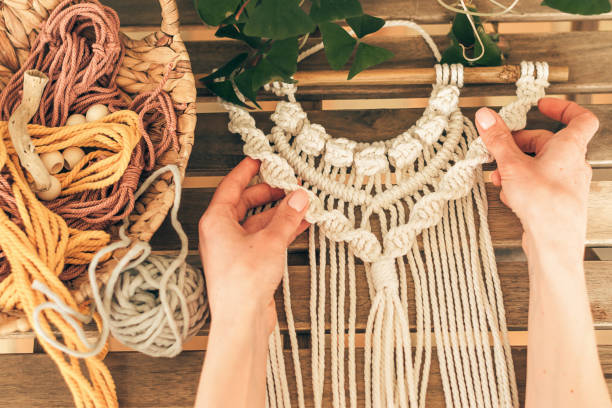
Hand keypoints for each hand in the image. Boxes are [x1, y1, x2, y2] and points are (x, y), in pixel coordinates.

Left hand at [198, 158, 309, 333]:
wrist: (241, 320)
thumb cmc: (244, 282)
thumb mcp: (270, 240)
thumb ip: (287, 216)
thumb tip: (298, 196)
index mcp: (216, 220)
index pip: (231, 185)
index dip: (248, 170)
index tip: (262, 158)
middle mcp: (221, 232)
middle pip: (247, 203)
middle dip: (271, 193)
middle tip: (291, 185)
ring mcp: (234, 248)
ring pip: (259, 222)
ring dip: (280, 213)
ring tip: (303, 204)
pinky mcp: (246, 263)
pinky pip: (264, 238)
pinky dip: (281, 230)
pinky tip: (300, 225)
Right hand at [474, 98, 597, 258]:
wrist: (554, 242)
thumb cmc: (545, 204)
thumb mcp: (512, 165)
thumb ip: (498, 139)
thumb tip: (487, 116)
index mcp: (570, 148)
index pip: (580, 118)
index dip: (562, 108)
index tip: (541, 105)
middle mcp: (573, 164)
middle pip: (547, 143)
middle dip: (519, 144)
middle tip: (499, 148)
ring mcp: (566, 183)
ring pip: (539, 165)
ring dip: (516, 166)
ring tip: (499, 176)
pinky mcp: (557, 200)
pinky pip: (539, 183)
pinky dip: (522, 183)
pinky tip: (507, 194)